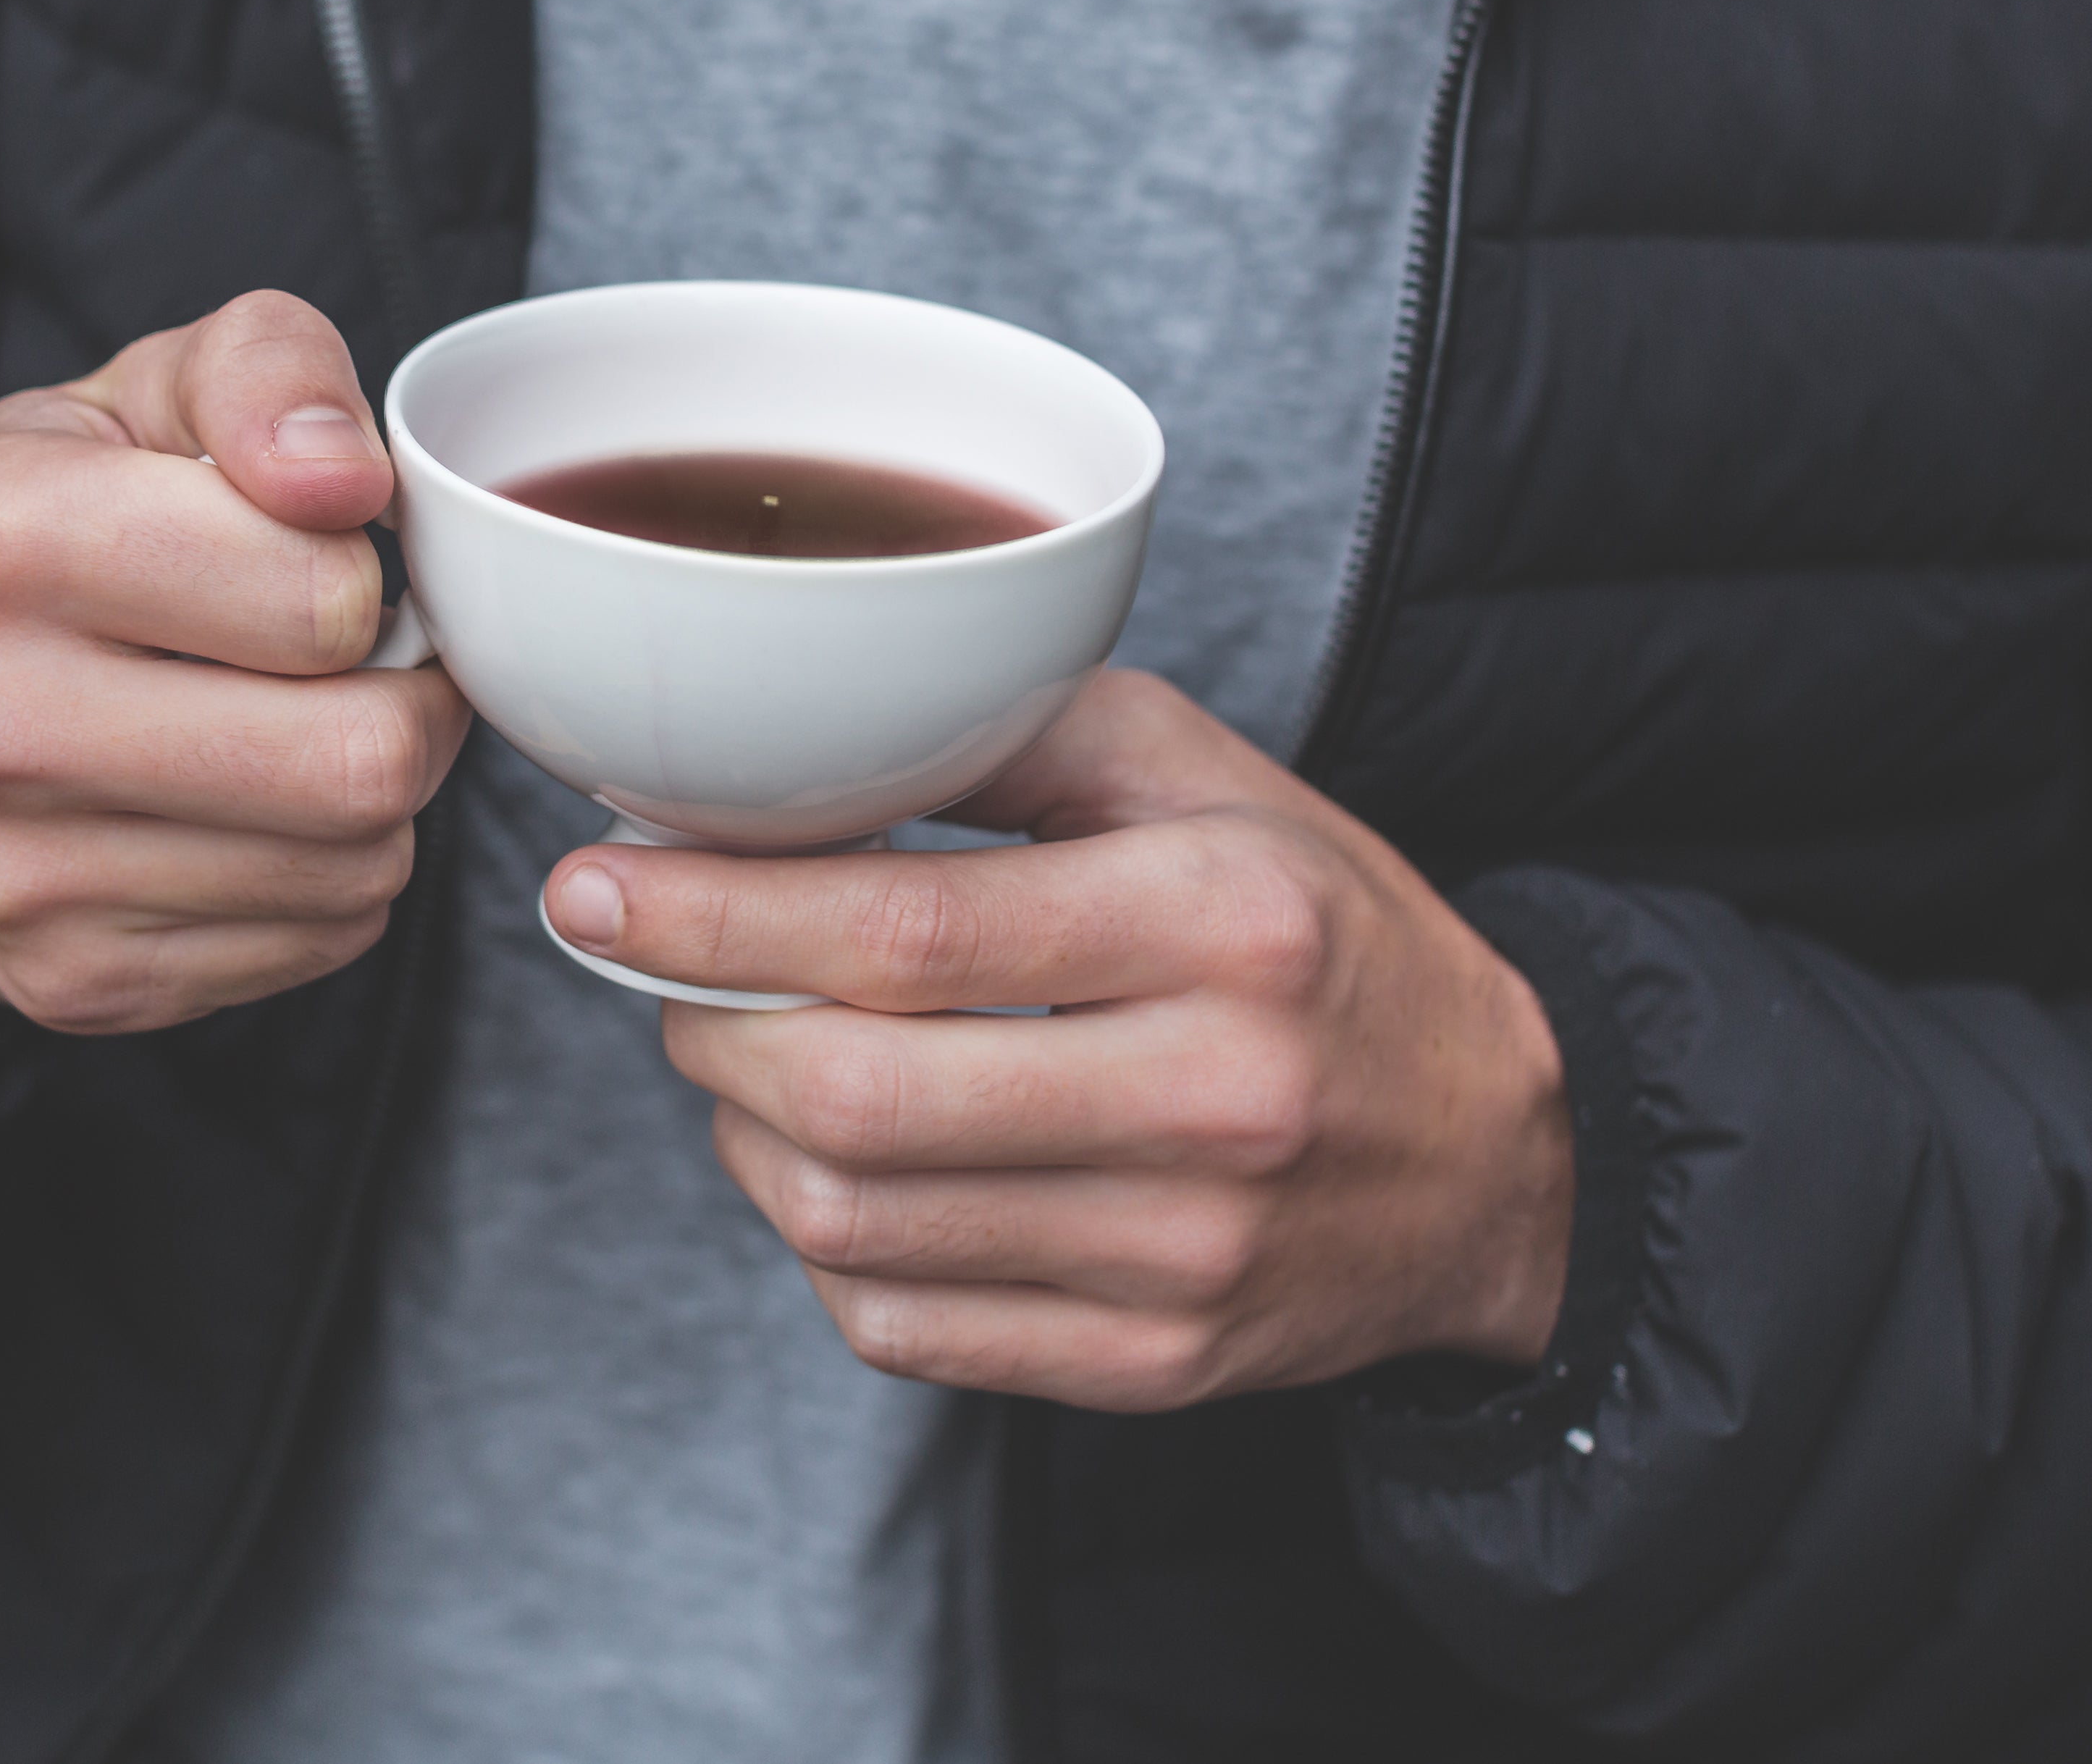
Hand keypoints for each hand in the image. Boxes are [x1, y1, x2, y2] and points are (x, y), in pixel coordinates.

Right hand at [0, 291, 471, 1041]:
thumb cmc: (42, 533)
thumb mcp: (142, 395)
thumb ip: (269, 371)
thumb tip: (347, 475)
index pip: (321, 599)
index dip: (361, 577)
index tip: (319, 564)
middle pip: (359, 761)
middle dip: (404, 704)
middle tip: (359, 665)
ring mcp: (17, 876)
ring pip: (354, 866)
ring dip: (371, 798)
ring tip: (295, 730)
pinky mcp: (71, 982)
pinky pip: (318, 943)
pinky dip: (325, 879)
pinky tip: (247, 816)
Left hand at [543, 670, 1570, 1405]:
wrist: (1500, 1157)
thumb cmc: (1318, 933)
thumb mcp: (1203, 774)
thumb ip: (1002, 726)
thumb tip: (780, 737)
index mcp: (1222, 923)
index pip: (903, 929)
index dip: (711, 912)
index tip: (591, 885)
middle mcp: (1212, 1099)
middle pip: (848, 1091)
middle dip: (697, 1019)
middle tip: (662, 964)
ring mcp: (1183, 1257)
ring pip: (846, 1219)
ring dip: (740, 1128)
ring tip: (750, 1049)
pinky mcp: (1152, 1366)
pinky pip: (897, 1325)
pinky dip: (819, 1239)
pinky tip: (840, 1159)